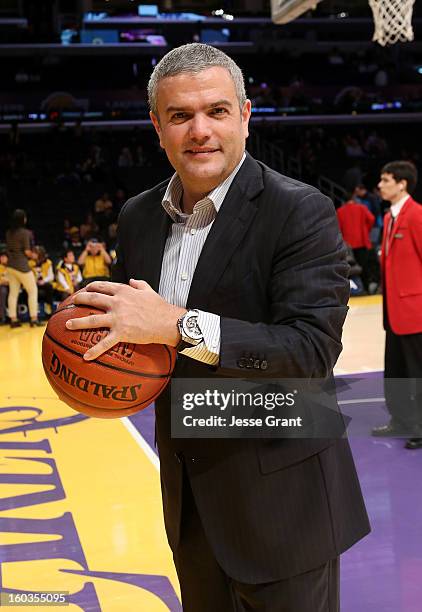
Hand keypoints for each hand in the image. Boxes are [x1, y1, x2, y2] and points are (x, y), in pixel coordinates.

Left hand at [65, 279, 185, 360]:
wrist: (167, 322)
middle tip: (72, 302)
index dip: (92, 286)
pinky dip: (95, 350)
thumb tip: (132, 280)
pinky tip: (86, 356)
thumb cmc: (160, 307)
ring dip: (78, 322)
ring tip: (68, 324)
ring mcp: (118, 318)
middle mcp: (118, 303)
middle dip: (80, 299)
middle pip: (93, 299)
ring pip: (93, 320)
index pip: (103, 286)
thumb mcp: (149, 290)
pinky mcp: (121, 333)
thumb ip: (139, 284)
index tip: (86, 288)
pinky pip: (105, 343)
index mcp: (124, 291)